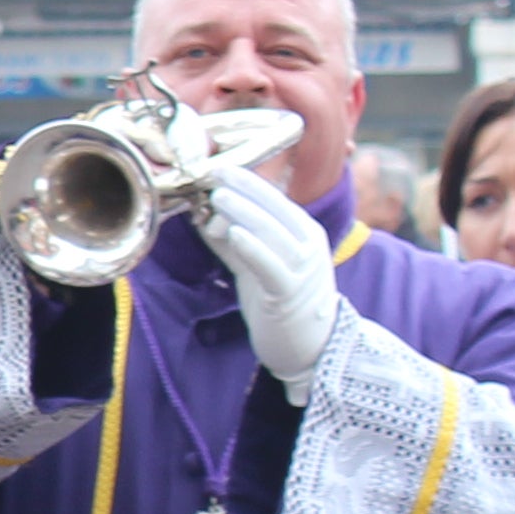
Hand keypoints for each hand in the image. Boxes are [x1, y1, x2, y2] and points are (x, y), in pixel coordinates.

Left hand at [189, 163, 339, 388]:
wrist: (309, 346)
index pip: (275, 199)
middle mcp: (309, 245)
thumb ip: (235, 241)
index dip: (248, 181)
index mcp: (304, 233)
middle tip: (214, 173)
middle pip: (275, 209)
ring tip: (218, 196)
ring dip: (244, 211)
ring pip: (273, 231)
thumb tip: (204, 218)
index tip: (219, 166)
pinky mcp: (289, 292)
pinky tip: (233, 232)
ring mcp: (303, 268)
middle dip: (244, 188)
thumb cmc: (280, 302)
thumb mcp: (257, 264)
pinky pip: (270, 264)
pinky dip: (252, 246)